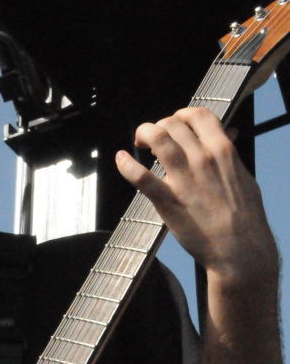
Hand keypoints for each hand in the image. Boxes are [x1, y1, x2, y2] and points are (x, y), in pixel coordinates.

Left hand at [115, 107, 277, 289]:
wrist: (239, 249)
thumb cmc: (244, 217)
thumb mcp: (242, 177)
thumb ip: (229, 155)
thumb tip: (228, 136)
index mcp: (223, 150)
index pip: (198, 115)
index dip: (182, 114)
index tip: (175, 123)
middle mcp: (203, 159)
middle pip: (173, 124)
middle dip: (160, 125)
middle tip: (154, 138)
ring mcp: (184, 179)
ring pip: (158, 139)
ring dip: (144, 133)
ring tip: (139, 141)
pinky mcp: (168, 200)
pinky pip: (141, 176)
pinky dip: (126, 165)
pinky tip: (120, 158)